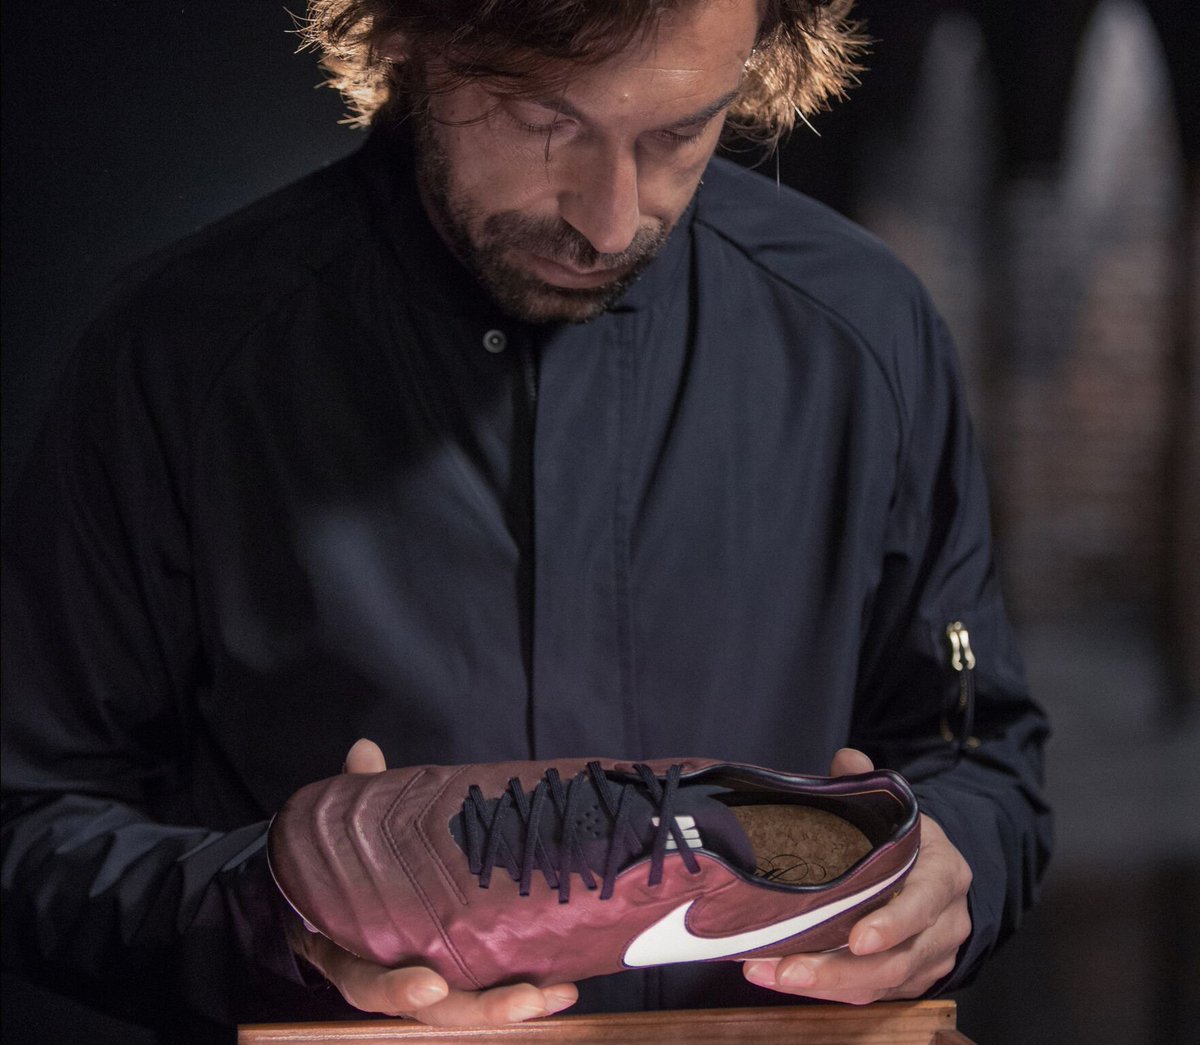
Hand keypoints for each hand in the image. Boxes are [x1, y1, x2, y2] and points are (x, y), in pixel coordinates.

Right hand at [285, 739, 578, 1025]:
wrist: (330, 893)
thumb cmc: (342, 868)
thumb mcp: (345, 833)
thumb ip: (356, 796)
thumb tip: (364, 750)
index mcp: (351, 950)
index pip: (367, 982)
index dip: (396, 989)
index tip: (430, 984)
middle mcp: (392, 974)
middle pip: (434, 1008)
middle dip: (480, 1008)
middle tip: (526, 999)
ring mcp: (428, 978)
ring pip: (467, 1006)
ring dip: (511, 1006)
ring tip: (554, 994)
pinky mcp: (461, 972)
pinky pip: (488, 989)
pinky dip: (522, 991)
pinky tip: (562, 987)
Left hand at [742, 747, 971, 1003]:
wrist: (943, 877)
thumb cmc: (908, 842)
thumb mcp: (897, 810)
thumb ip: (870, 784)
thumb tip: (847, 759)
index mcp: (943, 875)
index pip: (924, 903)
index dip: (894, 923)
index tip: (858, 938)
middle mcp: (942, 924)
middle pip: (896, 960)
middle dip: (839, 970)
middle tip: (788, 968)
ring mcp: (928, 958)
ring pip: (879, 984)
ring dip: (823, 985)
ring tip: (769, 974)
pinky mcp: (907, 981)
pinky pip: (868, 995)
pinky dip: (825, 990)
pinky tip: (780, 977)